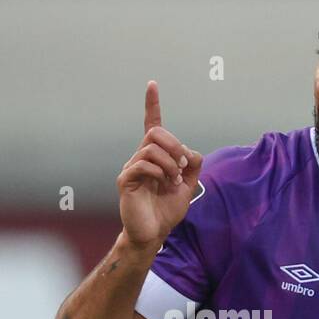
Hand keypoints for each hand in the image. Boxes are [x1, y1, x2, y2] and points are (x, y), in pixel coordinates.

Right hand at [116, 80, 203, 249]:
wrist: (153, 234)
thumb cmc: (166, 210)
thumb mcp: (188, 185)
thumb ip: (193, 166)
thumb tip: (190, 152)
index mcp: (154, 156)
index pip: (151, 124)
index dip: (152, 104)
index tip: (152, 84)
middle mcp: (140, 158)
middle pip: (156, 133)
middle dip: (175, 146)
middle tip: (183, 166)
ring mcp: (131, 168)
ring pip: (151, 148)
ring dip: (170, 163)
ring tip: (174, 181)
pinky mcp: (126, 181)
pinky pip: (143, 164)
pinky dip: (159, 172)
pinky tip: (164, 185)